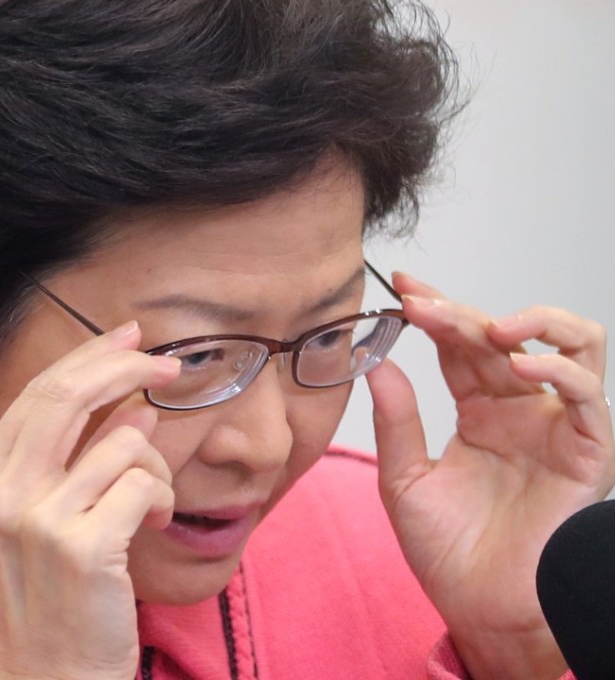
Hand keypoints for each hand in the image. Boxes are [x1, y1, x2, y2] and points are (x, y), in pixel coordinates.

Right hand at [0, 321, 180, 679]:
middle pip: (69, 395)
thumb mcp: (42, 518)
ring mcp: (37, 519)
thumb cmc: (55, 595)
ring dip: (156, 466)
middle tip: (168, 365)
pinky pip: (144, 483)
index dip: (89, 357)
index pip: (37, 393)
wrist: (52, 676)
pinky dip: (161, 496)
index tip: (128, 337)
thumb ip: (73, 458)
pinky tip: (152, 523)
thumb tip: (133, 404)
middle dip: (127, 367)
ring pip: (124, 440)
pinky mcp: (82, 547)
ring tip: (149, 504)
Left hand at [365, 272, 614, 679]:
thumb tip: (377, 363)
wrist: (481, 610)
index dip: (437, 311)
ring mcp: (556, 427)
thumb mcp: (404, 480)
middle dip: (462, 312)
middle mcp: (520, 411)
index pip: (460, 346)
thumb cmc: (447, 551)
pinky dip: (562, 370)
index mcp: (478, 413)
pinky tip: (521, 365)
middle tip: (421, 303)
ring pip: (573, 345)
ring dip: (535, 321)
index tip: (402, 286)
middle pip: (503, 337)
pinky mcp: (588, 451)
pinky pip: (589, 397)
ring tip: (488, 327)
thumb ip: (396, 421)